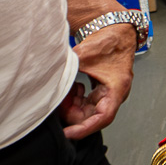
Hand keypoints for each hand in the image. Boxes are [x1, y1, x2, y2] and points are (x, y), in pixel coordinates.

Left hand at [58, 22, 134, 137]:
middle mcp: (115, 95)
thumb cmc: (107, 42)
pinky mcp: (102, 91)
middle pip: (92, 117)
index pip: (102, 118)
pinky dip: (77, 100)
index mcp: (117, 89)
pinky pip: (88, 104)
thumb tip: (48, 82)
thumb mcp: (83, 57)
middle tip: (60, 101)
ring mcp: (109, 94)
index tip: (68, 133)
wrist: (115, 31)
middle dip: (73, 112)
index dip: (84, 128)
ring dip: (74, 105)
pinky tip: (74, 88)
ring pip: (88, 112)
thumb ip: (68, 72)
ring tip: (68, 91)